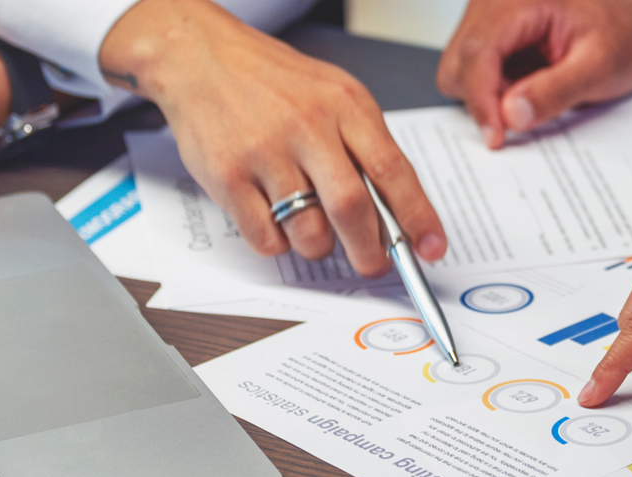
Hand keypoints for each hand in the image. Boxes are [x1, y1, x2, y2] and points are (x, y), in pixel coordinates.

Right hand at [102, 0, 446, 275]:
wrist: (201, 56)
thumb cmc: (274, 81)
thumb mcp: (334, 96)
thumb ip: (365, 146)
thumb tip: (397, 213)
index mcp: (344, 104)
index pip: (393, 169)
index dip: (418, 216)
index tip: (431, 246)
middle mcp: (306, 126)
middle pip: (351, 207)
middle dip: (370, 251)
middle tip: (374, 264)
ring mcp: (264, 152)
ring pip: (308, 231)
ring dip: (319, 246)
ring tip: (313, 227)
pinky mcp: (226, 176)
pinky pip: (265, 237)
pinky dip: (278, 242)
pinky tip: (275, 217)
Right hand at [438, 0, 631, 148]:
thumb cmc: (623, 36)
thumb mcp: (599, 67)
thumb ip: (555, 91)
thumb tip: (510, 115)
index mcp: (520, 0)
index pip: (479, 52)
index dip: (482, 101)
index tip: (496, 138)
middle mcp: (495, 1)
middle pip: (459, 61)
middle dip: (485, 98)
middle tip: (529, 111)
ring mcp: (488, 13)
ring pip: (461, 67)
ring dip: (491, 93)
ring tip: (536, 88)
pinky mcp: (490, 30)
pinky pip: (474, 68)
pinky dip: (496, 86)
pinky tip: (530, 81)